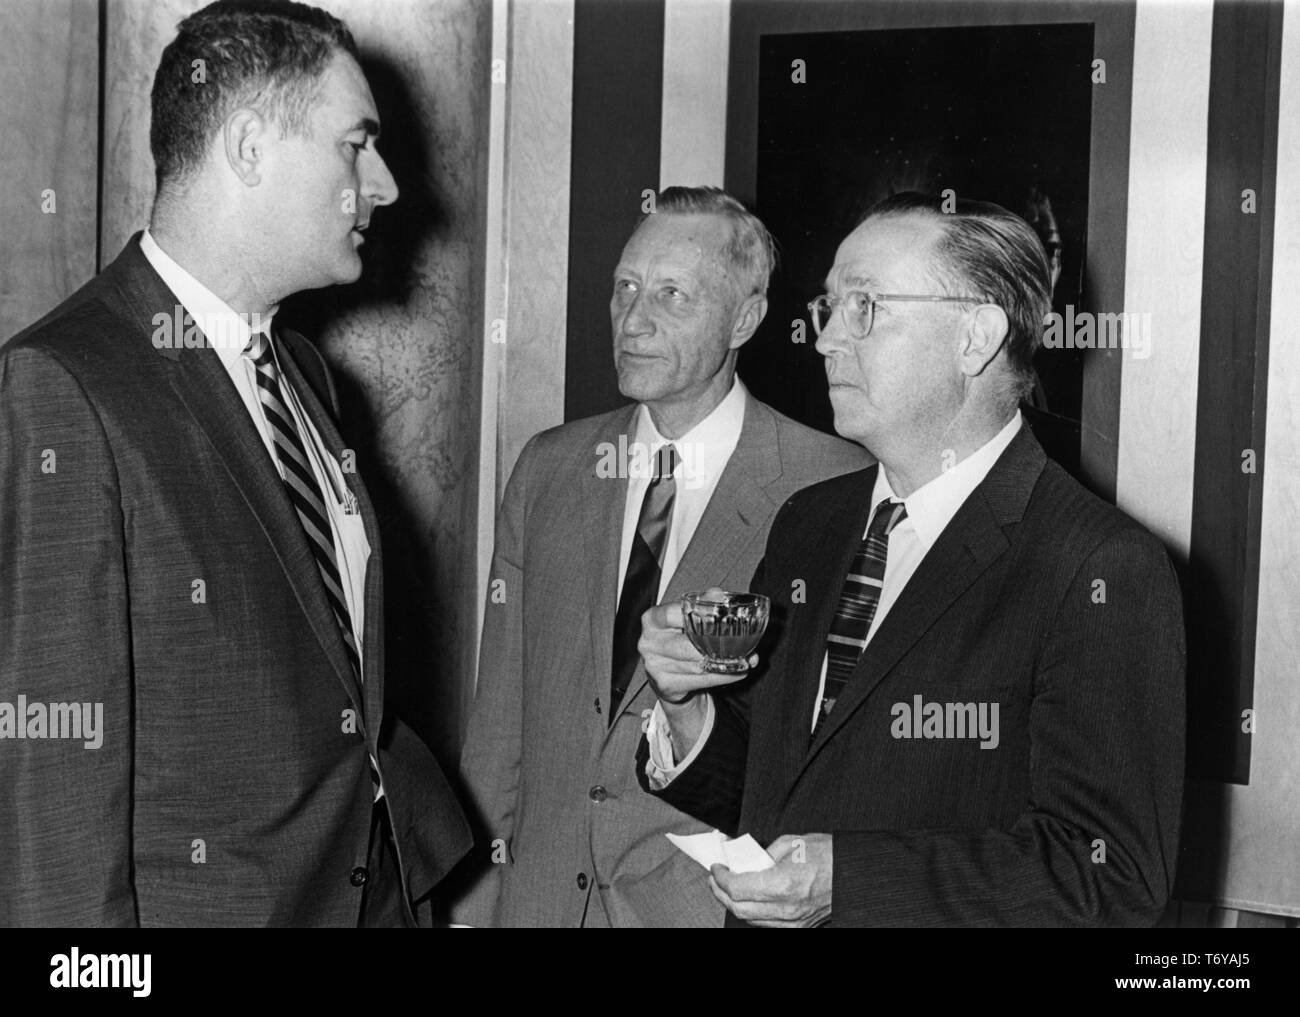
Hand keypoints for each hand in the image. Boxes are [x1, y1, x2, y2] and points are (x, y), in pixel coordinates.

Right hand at [637, 589, 756, 704]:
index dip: (695, 615)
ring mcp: (654, 666)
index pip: (671, 614)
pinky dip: (721, 676)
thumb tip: (717, 593)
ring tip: (744, 660)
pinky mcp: (665, 684)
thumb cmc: (678, 639)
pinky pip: (699, 680)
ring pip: (696, 665)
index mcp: (652, 620)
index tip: (718, 618)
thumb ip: (702, 603)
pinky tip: (735, 672)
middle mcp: (649, 643)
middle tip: (739, 645)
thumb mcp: (686, 618)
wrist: (667, 673)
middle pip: (686, 646)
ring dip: (724, 664)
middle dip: (715, 646)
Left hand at [708, 833, 832, 927]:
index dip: (721, 878)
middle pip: (738, 907)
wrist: (854, 874)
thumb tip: (745, 860)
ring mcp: (792, 921)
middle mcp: (785, 908)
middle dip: (721, 892)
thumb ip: (764, 854)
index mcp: (783, 884)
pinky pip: (765, 923)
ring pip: (750, 919)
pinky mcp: (798, 926)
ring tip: (727, 888)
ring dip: (734, 904)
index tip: (717, 867)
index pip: (737, 888)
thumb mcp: (792, 843)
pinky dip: (752, 912)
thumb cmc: (829, 855)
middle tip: (715, 878)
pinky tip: (748, 899)